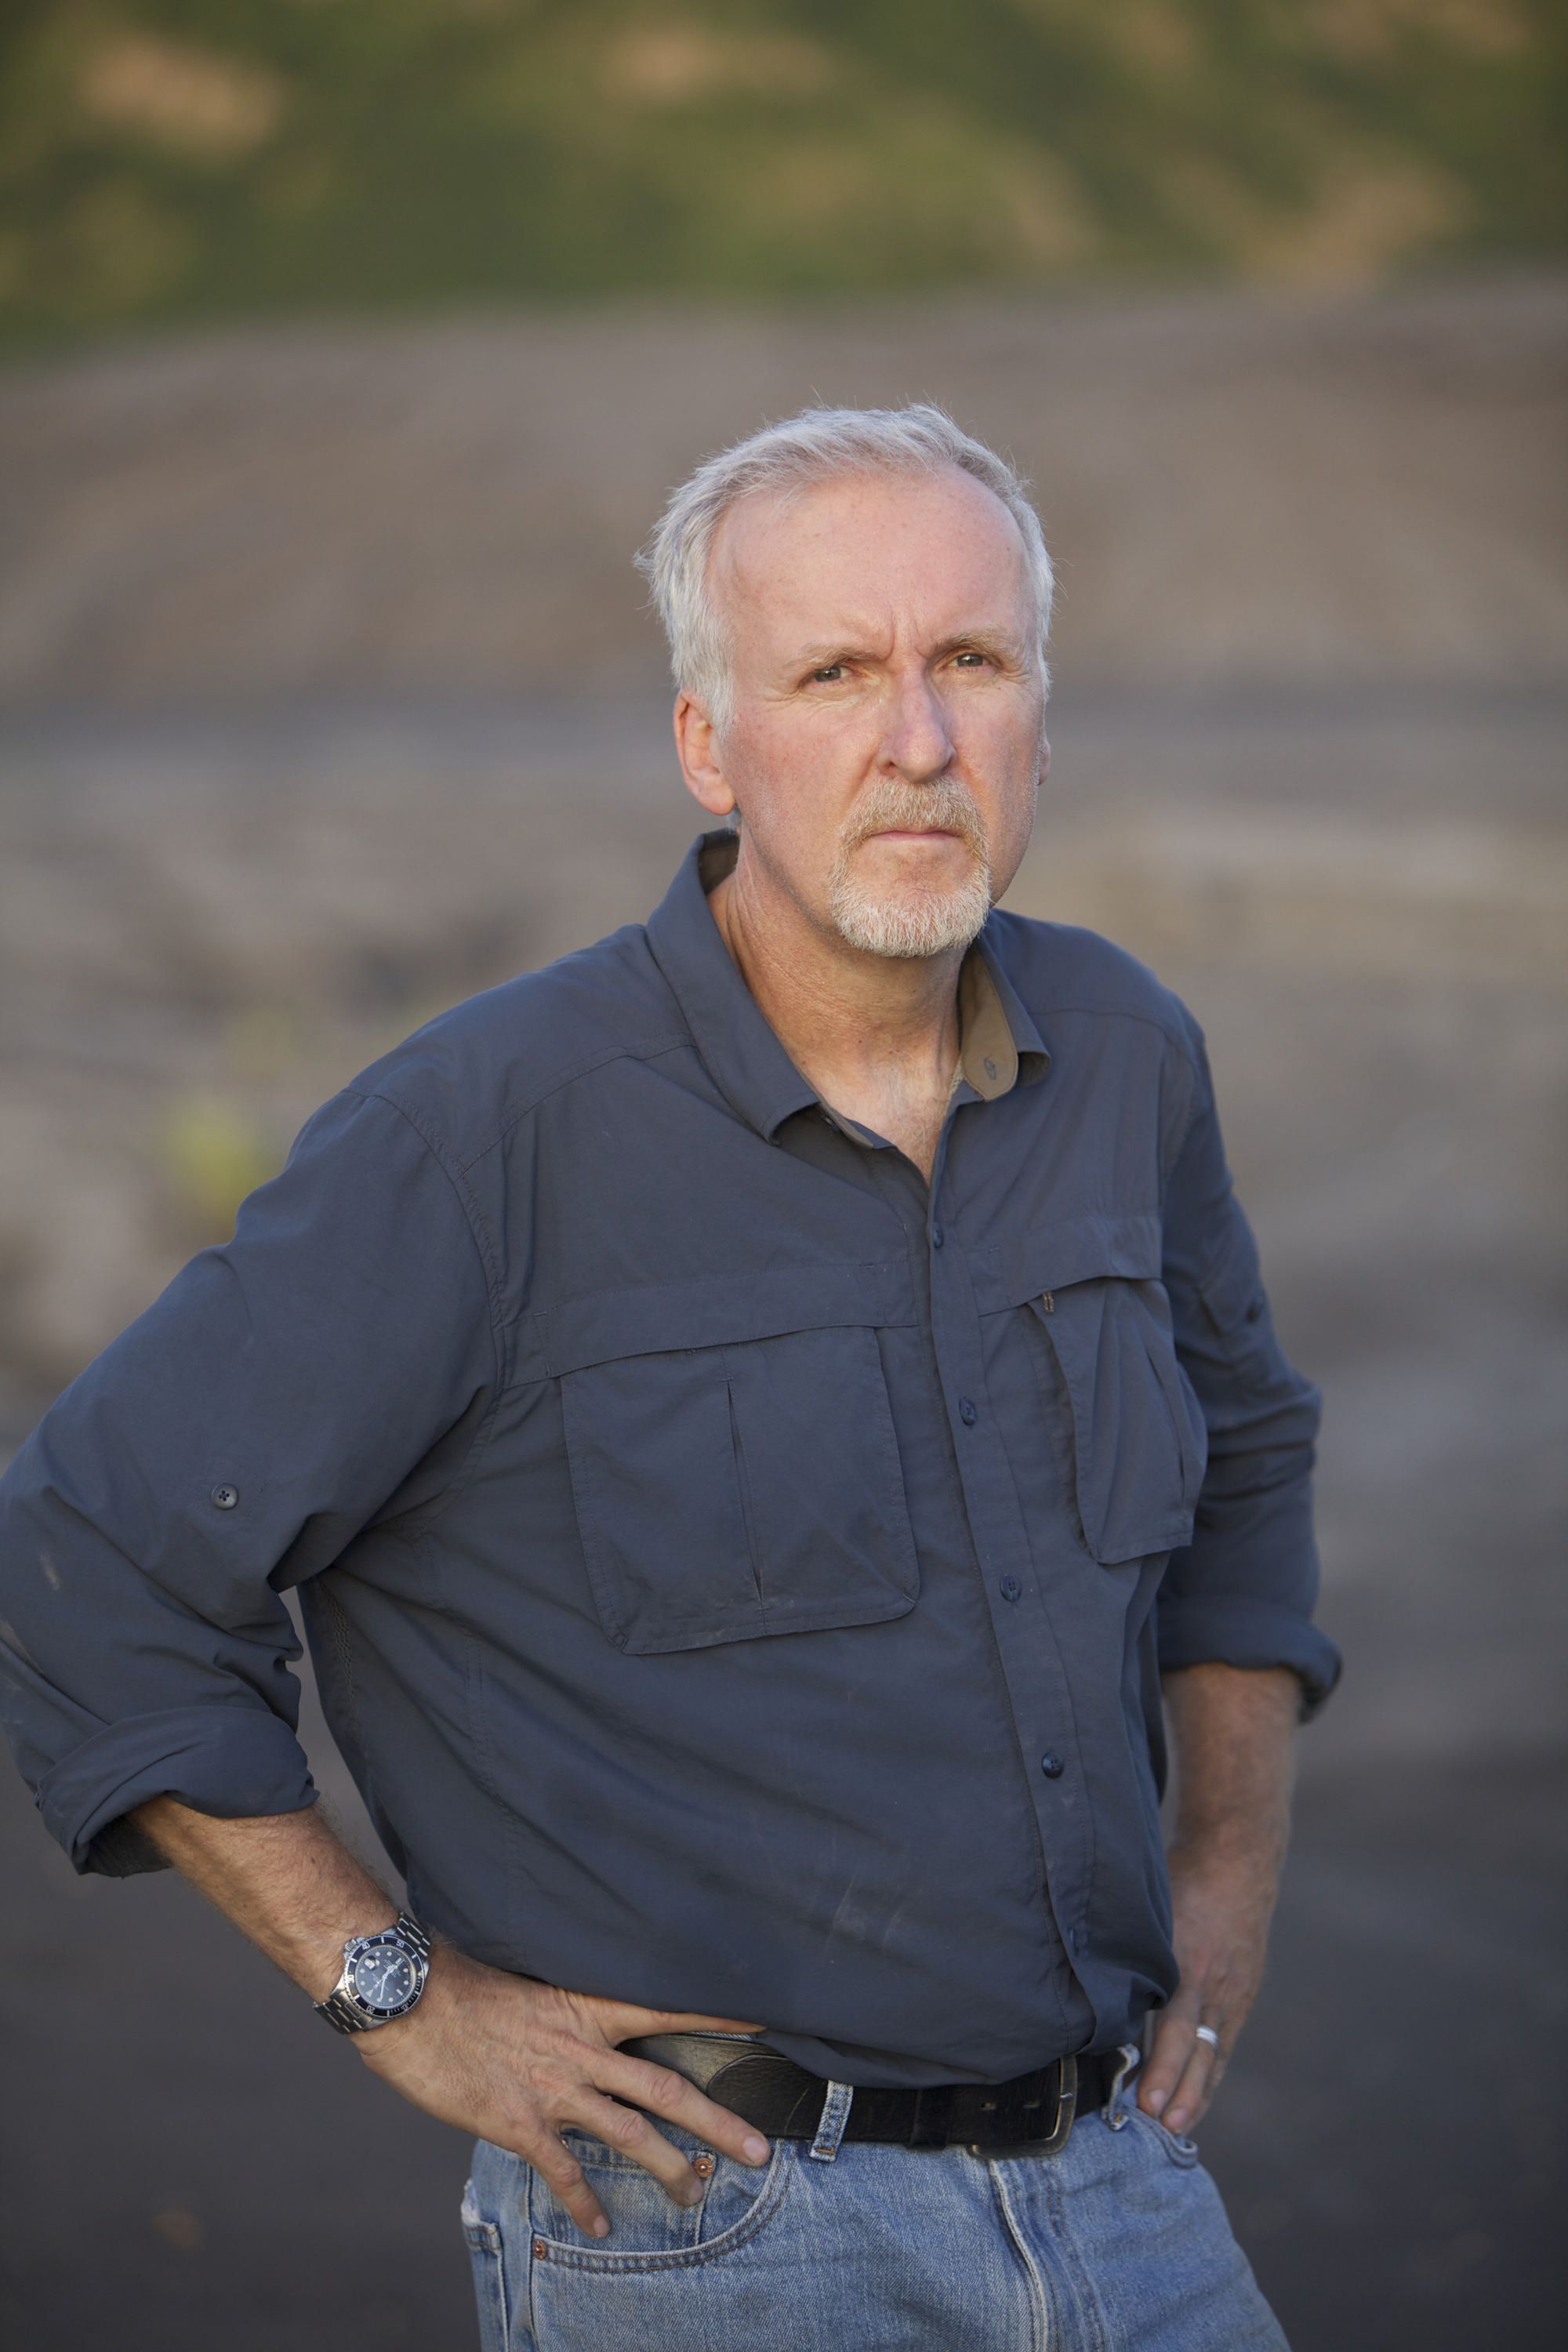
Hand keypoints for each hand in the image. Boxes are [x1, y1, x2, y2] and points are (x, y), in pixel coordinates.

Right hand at [356, 1947, 768, 2238]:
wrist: (409, 1999)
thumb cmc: (462, 1983)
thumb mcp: (528, 1983)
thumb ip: (564, 2007)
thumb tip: (584, 2018)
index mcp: (586, 2007)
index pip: (667, 2006)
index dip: (718, 2014)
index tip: (764, 2021)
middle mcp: (582, 2049)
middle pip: (666, 2087)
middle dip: (716, 2121)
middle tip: (759, 2149)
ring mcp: (554, 2088)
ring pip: (630, 2133)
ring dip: (669, 2168)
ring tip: (696, 2196)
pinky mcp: (519, 2122)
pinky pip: (565, 2170)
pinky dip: (586, 2202)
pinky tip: (602, 2224)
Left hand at [1136, 1842, 1276, 2136]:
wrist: (1238, 1859)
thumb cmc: (1182, 1880)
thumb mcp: (1154, 1908)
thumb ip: (1130, 1948)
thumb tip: (1089, 1982)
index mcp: (1190, 1964)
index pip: (1177, 2027)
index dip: (1163, 2068)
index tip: (1147, 2102)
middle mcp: (1216, 1986)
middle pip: (1201, 2051)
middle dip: (1183, 2094)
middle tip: (1163, 2131)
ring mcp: (1235, 1994)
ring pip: (1215, 2054)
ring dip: (1198, 2093)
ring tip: (1177, 2130)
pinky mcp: (1242, 1995)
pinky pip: (1224, 2042)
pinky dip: (1209, 2072)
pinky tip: (1194, 2097)